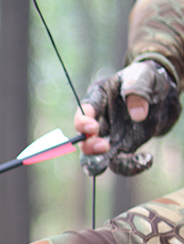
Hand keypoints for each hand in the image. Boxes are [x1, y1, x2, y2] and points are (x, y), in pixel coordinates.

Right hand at [73, 59, 179, 175]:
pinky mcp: (124, 147)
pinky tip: (146, 159)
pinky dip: (131, 166)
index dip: (82, 123)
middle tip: (105, 146)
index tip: (93, 128)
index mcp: (98, 99)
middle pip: (84, 141)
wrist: (161, 92)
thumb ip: (138, 90)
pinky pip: (120, 163)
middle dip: (90, 147)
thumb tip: (137, 115)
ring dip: (104, 163)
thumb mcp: (144, 77)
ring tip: (125, 160)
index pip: (83, 113)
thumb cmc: (146, 79)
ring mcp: (110, 136)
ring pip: (96, 157)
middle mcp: (100, 121)